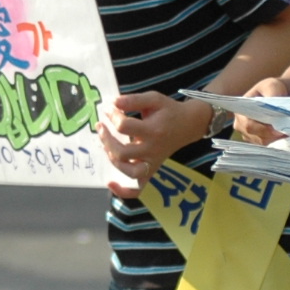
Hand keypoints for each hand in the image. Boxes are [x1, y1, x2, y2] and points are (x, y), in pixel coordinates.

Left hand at [98, 92, 213, 198]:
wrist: (188, 124)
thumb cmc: (168, 111)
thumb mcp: (153, 99)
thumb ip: (133, 100)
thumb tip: (113, 103)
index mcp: (153, 130)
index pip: (124, 127)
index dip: (112, 116)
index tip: (109, 109)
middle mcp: (152, 150)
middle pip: (123, 152)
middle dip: (107, 139)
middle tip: (101, 126)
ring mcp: (152, 163)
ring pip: (129, 172)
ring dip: (113, 160)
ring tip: (105, 145)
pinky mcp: (152, 170)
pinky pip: (139, 188)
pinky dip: (124, 190)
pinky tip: (111, 183)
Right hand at [233, 77, 289, 144]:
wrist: (278, 96)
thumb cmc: (272, 89)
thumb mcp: (272, 86)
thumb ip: (272, 93)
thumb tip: (274, 104)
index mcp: (240, 112)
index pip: (248, 125)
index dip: (262, 129)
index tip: (278, 129)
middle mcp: (241, 126)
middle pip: (255, 137)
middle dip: (272, 136)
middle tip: (287, 133)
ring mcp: (249, 135)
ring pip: (263, 143)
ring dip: (276, 140)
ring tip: (289, 134)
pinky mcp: (259, 140)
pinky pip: (268, 146)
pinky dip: (278, 142)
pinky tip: (288, 137)